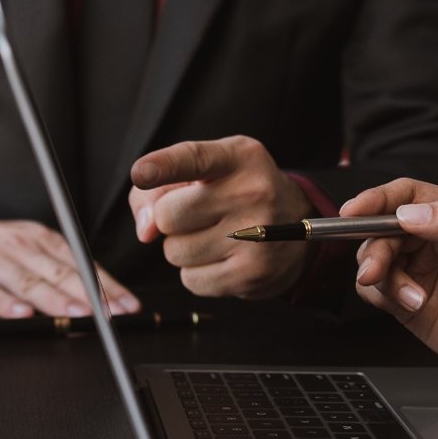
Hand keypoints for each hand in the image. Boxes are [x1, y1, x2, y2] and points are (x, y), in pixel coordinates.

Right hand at [0, 210, 139, 317]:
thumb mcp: (27, 248)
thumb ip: (58, 269)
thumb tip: (98, 297)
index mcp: (39, 240)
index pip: (80, 263)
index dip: (106, 285)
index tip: (128, 305)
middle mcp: (19, 246)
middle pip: (60, 272)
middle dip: (90, 294)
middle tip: (112, 314)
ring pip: (28, 281)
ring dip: (55, 300)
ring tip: (76, 314)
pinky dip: (4, 303)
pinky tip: (21, 314)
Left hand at [128, 136, 312, 298]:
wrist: (296, 227)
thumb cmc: (237, 194)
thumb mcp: (209, 172)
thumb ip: (162, 186)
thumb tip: (146, 231)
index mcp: (239, 158)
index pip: (193, 159)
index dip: (162, 167)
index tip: (141, 173)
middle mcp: (252, 192)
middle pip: (168, 216)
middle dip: (170, 220)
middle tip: (198, 216)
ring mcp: (256, 236)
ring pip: (175, 252)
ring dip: (183, 248)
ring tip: (213, 236)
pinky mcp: (252, 274)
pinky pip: (191, 280)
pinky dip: (197, 273)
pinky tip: (222, 258)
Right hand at [344, 178, 437, 366]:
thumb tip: (411, 213)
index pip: (406, 196)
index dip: (376, 200)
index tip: (353, 212)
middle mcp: (429, 239)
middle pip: (380, 230)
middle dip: (373, 249)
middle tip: (374, 270)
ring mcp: (415, 269)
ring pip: (373, 260)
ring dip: (381, 277)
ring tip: (410, 297)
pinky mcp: (404, 300)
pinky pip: (374, 292)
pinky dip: (384, 298)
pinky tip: (413, 305)